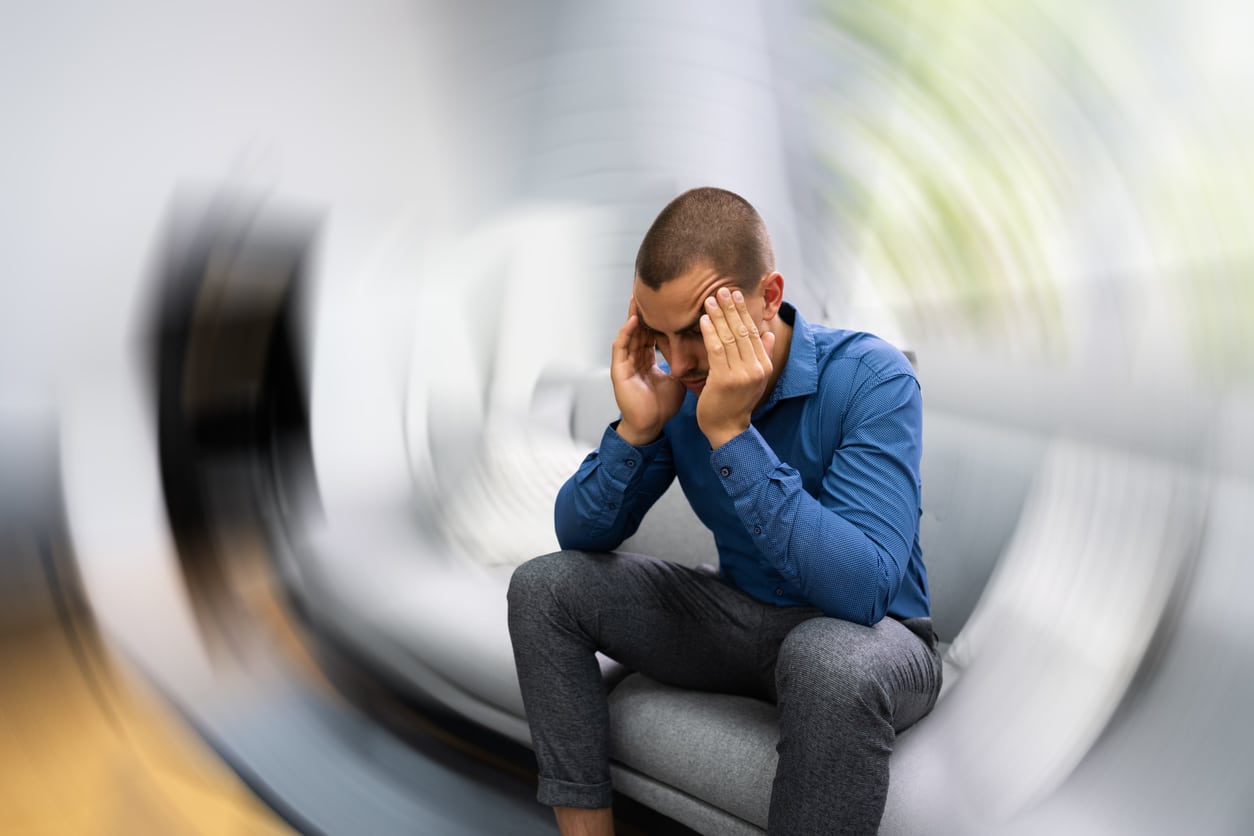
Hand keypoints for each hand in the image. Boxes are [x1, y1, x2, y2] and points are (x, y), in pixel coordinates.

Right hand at [611, 296, 685, 444]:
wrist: (651, 425)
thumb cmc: (662, 406)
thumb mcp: (678, 379)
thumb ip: (684, 364)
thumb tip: (702, 352)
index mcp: (647, 360)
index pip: (651, 333)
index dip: (658, 318)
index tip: (668, 302)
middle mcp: (635, 358)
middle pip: (638, 329)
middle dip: (643, 311)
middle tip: (650, 290)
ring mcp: (625, 364)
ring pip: (628, 334)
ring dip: (632, 316)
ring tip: (638, 298)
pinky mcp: (619, 371)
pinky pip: (620, 348)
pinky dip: (626, 333)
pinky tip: (633, 321)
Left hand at [696, 287, 775, 448]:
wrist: (727, 429)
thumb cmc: (737, 402)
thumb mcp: (756, 378)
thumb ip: (765, 355)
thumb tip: (770, 334)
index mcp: (764, 365)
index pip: (754, 332)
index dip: (743, 311)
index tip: (735, 295)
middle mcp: (756, 368)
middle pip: (743, 331)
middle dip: (731, 308)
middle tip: (721, 289)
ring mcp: (741, 374)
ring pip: (729, 338)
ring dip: (719, 316)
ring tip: (710, 300)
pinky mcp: (724, 380)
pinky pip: (717, 350)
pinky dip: (710, 332)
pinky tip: (703, 319)